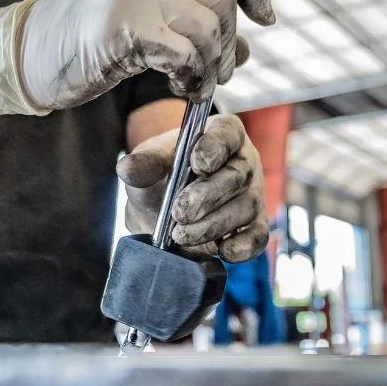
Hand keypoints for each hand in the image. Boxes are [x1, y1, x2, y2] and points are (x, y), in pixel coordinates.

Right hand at [0, 0, 272, 114]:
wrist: (25, 52)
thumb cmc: (85, 40)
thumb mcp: (145, 19)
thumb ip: (191, 21)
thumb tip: (247, 46)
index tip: (265, 19)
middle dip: (229, 42)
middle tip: (216, 74)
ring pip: (208, 30)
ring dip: (209, 67)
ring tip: (192, 85)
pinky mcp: (124, 25)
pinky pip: (184, 53)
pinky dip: (190, 76)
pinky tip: (178, 86)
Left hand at [116, 113, 268, 262]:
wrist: (165, 211)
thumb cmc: (163, 177)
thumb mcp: (148, 166)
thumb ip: (142, 165)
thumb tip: (128, 167)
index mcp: (222, 134)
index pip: (228, 133)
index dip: (215, 148)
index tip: (197, 164)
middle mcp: (243, 162)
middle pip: (238, 175)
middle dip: (208, 196)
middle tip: (179, 212)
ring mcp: (252, 194)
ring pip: (246, 208)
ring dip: (213, 225)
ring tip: (181, 235)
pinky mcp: (254, 226)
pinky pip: (258, 237)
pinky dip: (242, 248)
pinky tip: (222, 252)